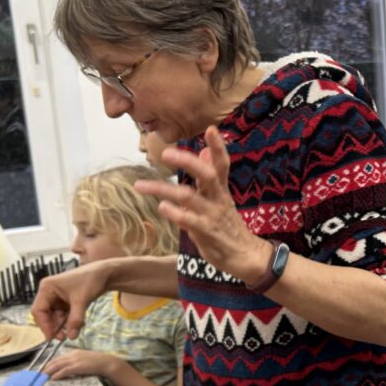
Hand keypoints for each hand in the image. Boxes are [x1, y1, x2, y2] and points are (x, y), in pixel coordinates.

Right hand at [31, 263, 111, 339]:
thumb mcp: (82, 300)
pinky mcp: (64, 301)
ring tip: (74, 331)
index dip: (44, 325)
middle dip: (54, 327)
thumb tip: (71, 336)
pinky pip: (63, 315)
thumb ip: (76, 319)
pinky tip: (79, 324)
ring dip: (63, 326)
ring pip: (54, 317)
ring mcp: (56, 297)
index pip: (38, 310)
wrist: (104, 274)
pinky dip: (69, 321)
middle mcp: (48, 292)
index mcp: (47, 287)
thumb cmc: (91, 279)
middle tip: (64, 337)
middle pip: (45, 315)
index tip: (52, 337)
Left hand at [44, 349, 118, 381]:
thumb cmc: (98, 363)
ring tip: (43, 376)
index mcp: (74, 352)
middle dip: (47, 367)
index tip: (45, 368)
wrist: (107, 363)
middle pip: (56, 360)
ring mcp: (75, 360)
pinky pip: (65, 370)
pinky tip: (53, 378)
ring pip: (58, 365)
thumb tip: (68, 369)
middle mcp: (72, 355)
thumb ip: (76, 363)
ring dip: (49, 371)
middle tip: (40, 373)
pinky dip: (58, 374)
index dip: (51, 363)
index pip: (59, 357)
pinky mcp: (77, 366)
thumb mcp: (84, 360)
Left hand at [136, 127, 270, 283]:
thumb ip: (211, 176)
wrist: (245, 257)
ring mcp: (212, 215)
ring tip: (141, 185)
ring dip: (163, 189)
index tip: (211, 128)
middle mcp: (218, 199)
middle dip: (187, 162)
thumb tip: (203, 152)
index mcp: (221, 190)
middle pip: (207, 174)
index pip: (222, 164)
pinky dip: (174, 213)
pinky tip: (161, 207)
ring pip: (189, 197)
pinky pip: (189, 221)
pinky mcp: (207, 233)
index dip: (218, 147)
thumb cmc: (227, 226)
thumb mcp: (221, 198)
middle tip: (165, 153)